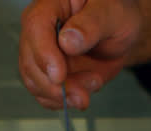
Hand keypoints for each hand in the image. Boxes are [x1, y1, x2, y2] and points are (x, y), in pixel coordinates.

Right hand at [19, 0, 142, 109]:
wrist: (119, 32)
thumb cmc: (114, 13)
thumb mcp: (110, 13)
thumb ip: (91, 25)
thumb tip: (68, 41)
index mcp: (50, 6)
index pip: (36, 28)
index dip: (44, 54)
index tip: (59, 75)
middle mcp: (40, 31)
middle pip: (31, 61)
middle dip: (55, 85)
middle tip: (82, 94)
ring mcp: (41, 54)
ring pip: (36, 82)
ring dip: (62, 96)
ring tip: (92, 86)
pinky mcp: (48, 74)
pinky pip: (46, 95)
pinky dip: (63, 102)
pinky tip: (83, 94)